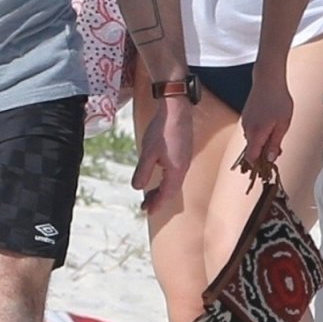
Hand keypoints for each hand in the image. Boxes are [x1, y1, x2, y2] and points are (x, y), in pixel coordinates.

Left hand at [133, 96, 192, 211]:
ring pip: (174, 182)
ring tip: (150, 194)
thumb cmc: (163, 129)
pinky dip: (167, 180)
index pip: (167, 194)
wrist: (177, 109)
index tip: (147, 211)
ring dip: (162, 190)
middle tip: (146, 206)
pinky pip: (176, 173)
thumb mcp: (148, 153)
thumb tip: (137, 188)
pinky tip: (159, 175)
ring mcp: (185, 159)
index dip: (157, 204)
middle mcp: (183, 167)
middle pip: (172, 190)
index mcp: (176, 170)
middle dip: (159, 199)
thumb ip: (143, 172)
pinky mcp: (183, 152)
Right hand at [238, 74, 293, 169]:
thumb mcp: (283, 124)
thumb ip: (275, 143)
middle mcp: (247, 130)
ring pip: (252, 140)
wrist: (268, 80)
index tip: (267, 168)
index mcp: (256, 134)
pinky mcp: (246, 116)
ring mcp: (245, 122)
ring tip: (276, 133)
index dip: (258, 166)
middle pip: (252, 150)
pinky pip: (251, 131)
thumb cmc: (278, 100)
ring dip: (262, 142)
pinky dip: (259, 133)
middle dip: (263, 153)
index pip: (251, 158)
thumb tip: (269, 158)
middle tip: (278, 148)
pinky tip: (269, 125)